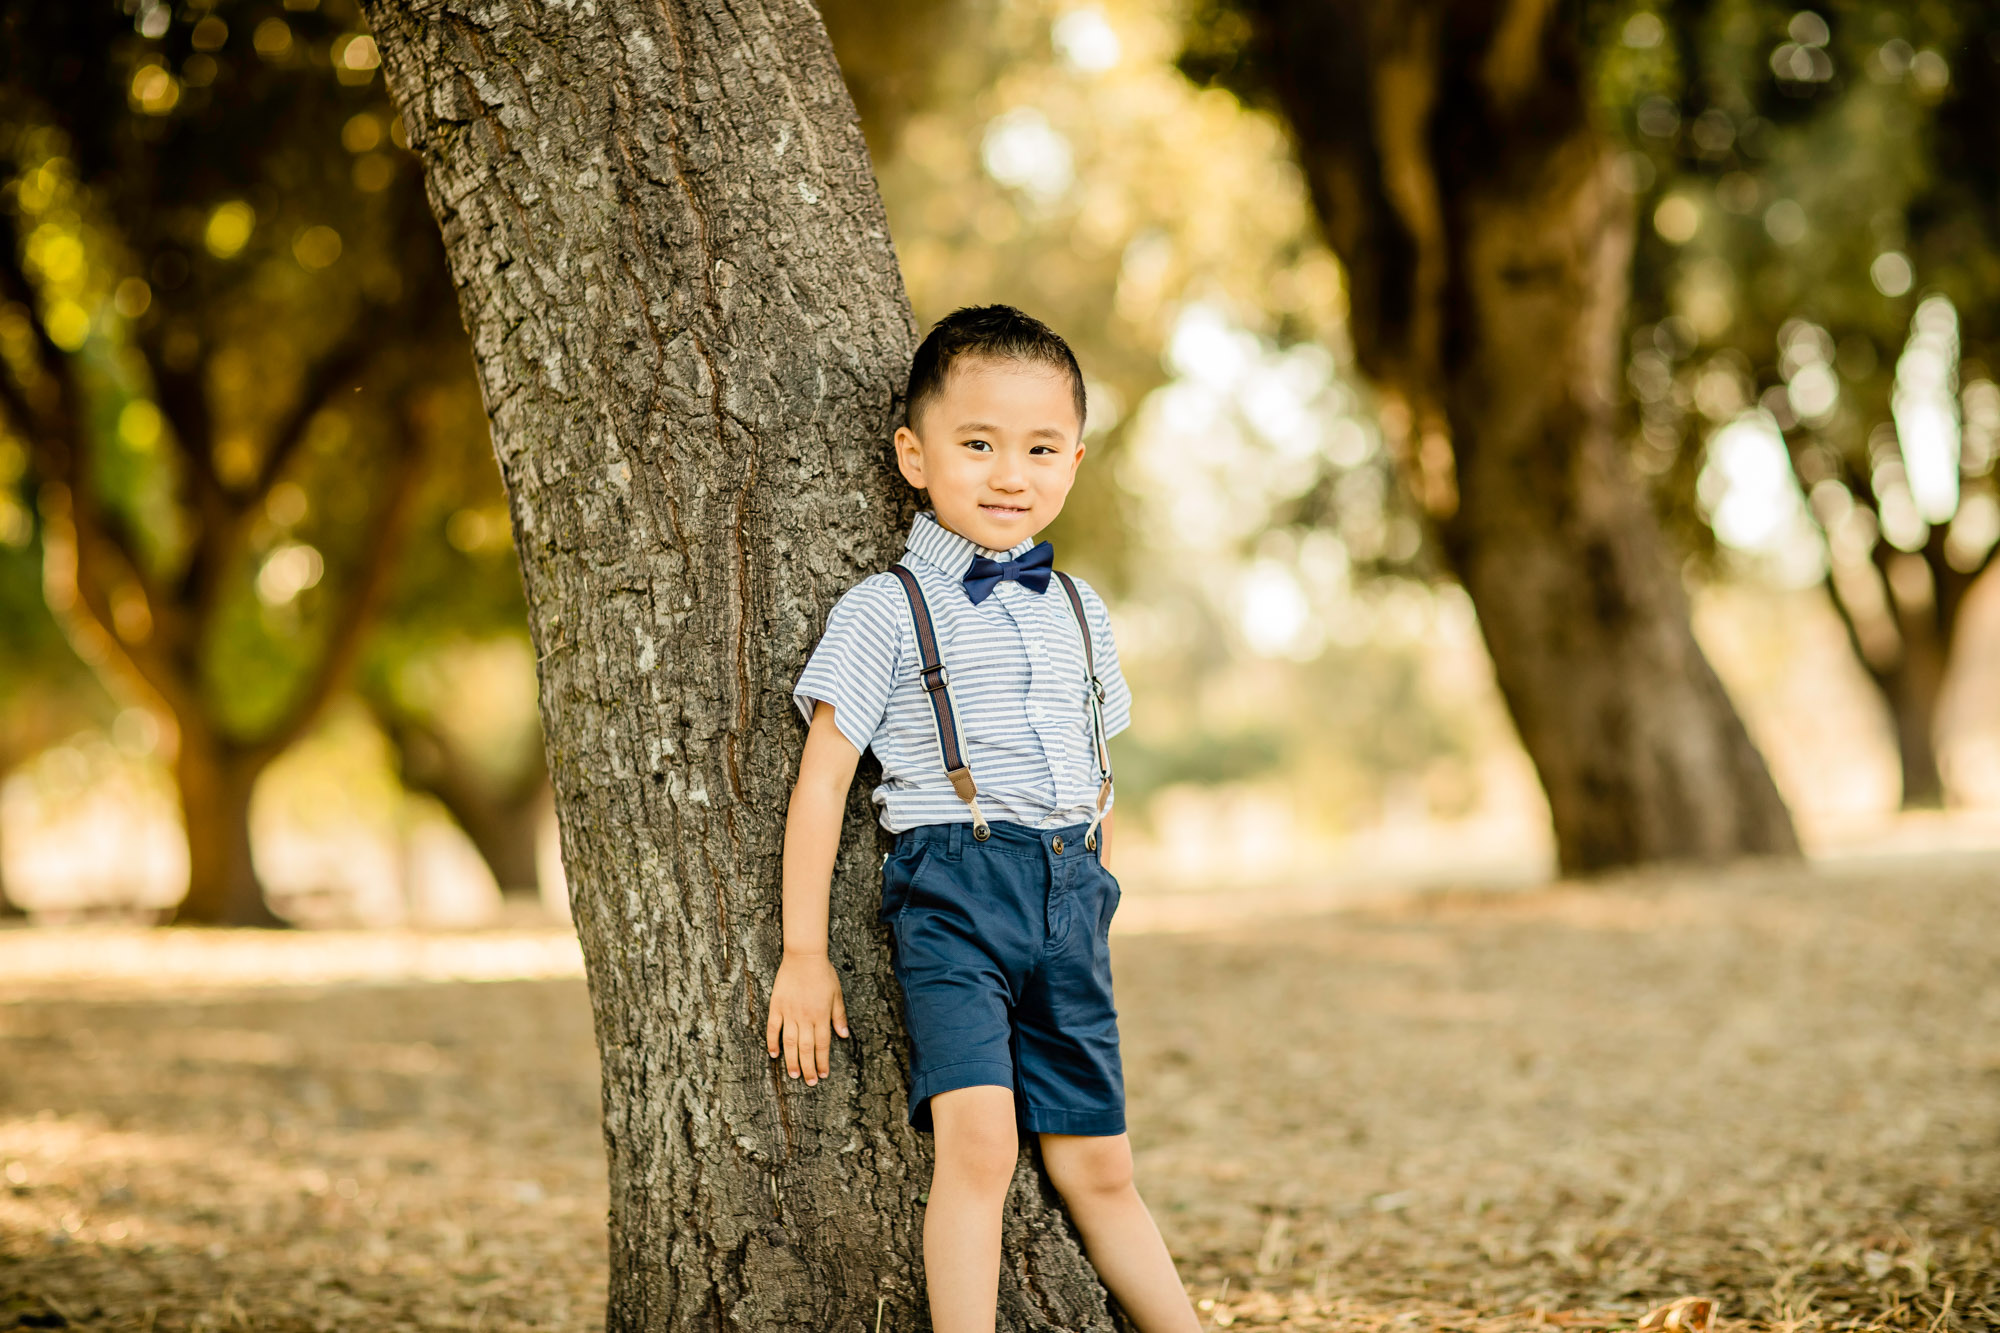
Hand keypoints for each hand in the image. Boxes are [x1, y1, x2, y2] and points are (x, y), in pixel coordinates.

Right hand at [765, 950, 849, 1085]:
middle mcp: (805, 1017)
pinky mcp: (777, 1006)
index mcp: (821, 1015)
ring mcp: (789, 1013)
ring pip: (790, 1042)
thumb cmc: (823, 974)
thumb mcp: (837, 994)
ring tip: (794, 1075)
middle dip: (808, 1067)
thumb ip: (839, 1016)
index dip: (823, 1061)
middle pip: (806, 1048)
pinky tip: (774, 1054)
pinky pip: (773, 1028)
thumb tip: (843, 1035)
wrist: (804, 956)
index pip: (822, 1044)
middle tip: (809, 1082)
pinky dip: (772, 1042)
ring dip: (792, 1060)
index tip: (823, 1075)